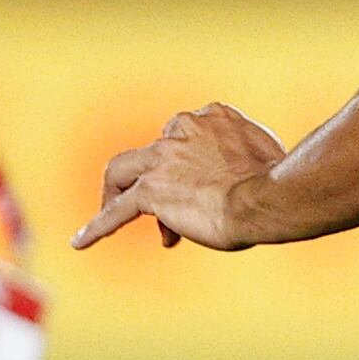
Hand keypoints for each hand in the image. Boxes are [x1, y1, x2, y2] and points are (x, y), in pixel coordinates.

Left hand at [72, 102, 288, 252]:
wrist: (268, 197)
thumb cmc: (278, 183)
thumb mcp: (266, 157)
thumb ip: (247, 158)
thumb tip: (248, 179)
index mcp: (214, 116)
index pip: (186, 136)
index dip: (187, 164)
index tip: (201, 190)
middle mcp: (183, 129)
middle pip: (153, 150)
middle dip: (152, 173)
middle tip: (160, 203)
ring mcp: (163, 159)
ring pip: (122, 171)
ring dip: (115, 191)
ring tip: (110, 210)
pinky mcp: (151, 192)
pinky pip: (115, 211)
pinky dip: (96, 227)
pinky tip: (80, 243)